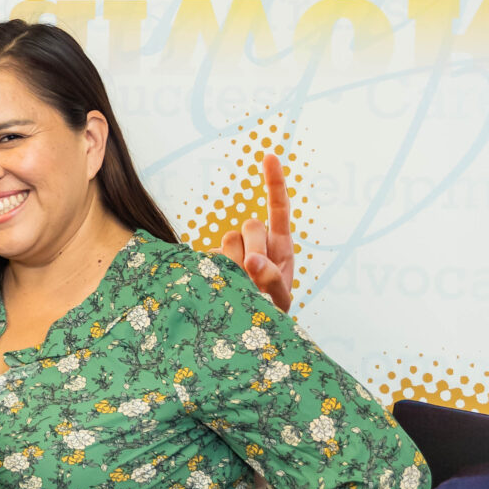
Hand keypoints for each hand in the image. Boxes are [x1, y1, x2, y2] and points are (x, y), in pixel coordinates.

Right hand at [218, 154, 295, 313]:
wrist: (241, 332)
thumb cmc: (267, 315)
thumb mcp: (278, 302)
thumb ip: (272, 281)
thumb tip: (253, 260)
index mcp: (280, 247)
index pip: (278, 209)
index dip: (274, 182)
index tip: (268, 156)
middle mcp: (256, 244)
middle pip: (251, 225)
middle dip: (254, 248)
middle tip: (254, 275)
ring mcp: (232, 252)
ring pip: (228, 238)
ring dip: (234, 262)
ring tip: (239, 284)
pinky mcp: (211, 260)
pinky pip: (208, 255)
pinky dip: (214, 270)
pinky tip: (220, 286)